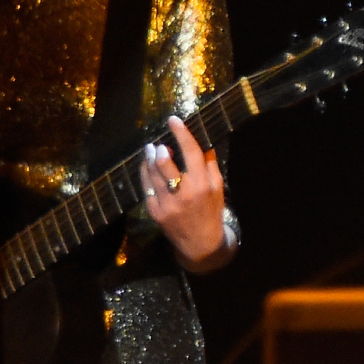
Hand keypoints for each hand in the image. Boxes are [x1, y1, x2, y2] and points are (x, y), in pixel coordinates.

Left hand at [140, 116, 229, 269]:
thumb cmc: (211, 211)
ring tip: (150, 150)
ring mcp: (167, 203)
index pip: (192, 153)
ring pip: (152, 173)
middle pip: (165, 163)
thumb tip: (202, 141)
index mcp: (203, 184)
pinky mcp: (154, 211)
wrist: (200, 243)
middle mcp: (184, 193)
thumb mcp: (217, 187)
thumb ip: (209, 164)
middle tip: (158, 144)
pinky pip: (145, 187)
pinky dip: (145, 173)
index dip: (182, 134)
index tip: (173, 120)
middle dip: (160, 149)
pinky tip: (147, 167)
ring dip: (149, 159)